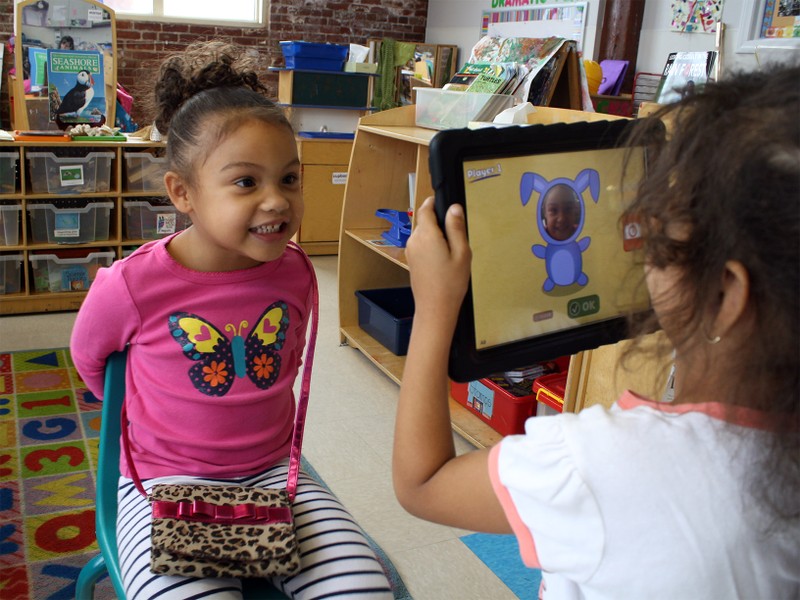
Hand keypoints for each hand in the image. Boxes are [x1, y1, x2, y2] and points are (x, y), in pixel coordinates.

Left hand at [405, 197, 470, 325]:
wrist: (435, 309)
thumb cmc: (451, 283)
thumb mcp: (461, 253)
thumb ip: (456, 227)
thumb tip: (454, 207)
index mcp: (427, 235)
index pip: (425, 208)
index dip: (434, 202)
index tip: (446, 204)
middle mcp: (414, 240)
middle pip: (425, 220)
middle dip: (439, 222)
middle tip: (456, 237)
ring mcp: (410, 250)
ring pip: (423, 233)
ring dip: (436, 235)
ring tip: (451, 252)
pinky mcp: (411, 260)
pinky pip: (421, 244)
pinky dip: (431, 246)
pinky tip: (443, 260)